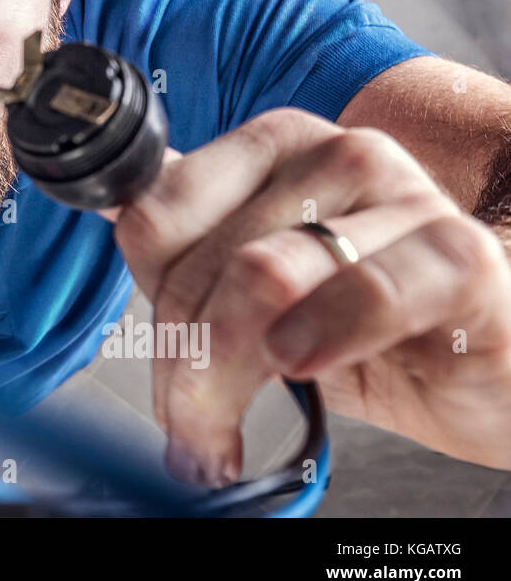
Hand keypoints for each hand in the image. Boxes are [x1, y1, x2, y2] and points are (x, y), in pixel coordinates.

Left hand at [96, 107, 510, 485]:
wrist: (493, 355)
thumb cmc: (372, 317)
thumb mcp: (265, 280)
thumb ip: (193, 236)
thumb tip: (108, 202)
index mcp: (274, 146)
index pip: (155, 220)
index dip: (149, 308)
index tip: (166, 366)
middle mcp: (334, 154)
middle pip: (203, 264)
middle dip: (185, 368)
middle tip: (192, 429)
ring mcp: (400, 194)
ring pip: (262, 277)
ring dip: (230, 376)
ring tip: (226, 434)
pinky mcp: (457, 253)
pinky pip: (366, 293)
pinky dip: (322, 336)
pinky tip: (304, 366)